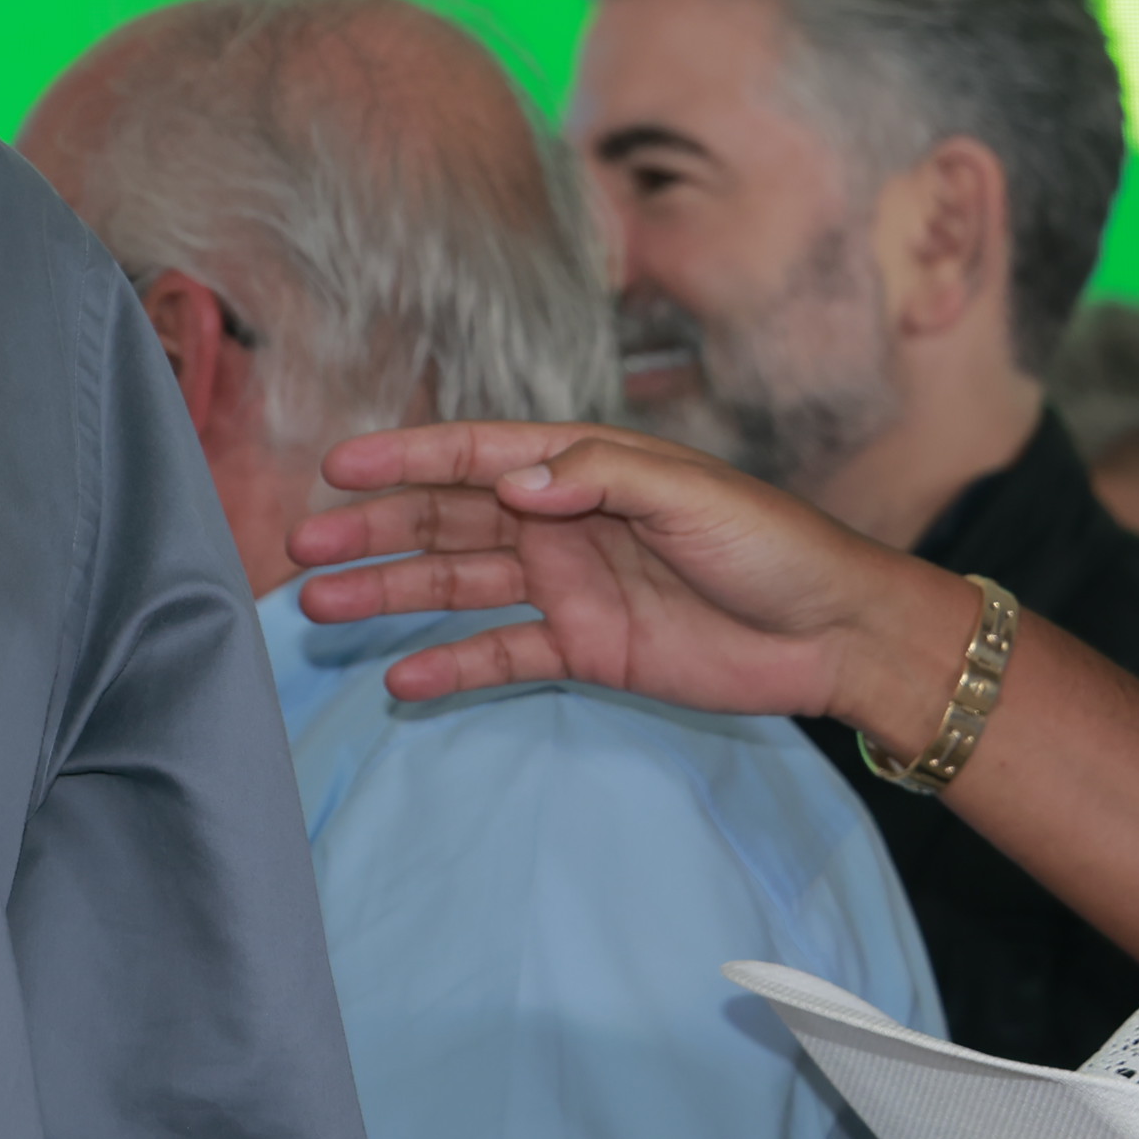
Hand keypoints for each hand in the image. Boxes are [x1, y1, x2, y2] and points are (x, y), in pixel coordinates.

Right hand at [289, 420, 976, 750]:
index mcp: (579, 469)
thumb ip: (598, 478)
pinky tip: (401, 681)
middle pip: (444, 524)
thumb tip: (512, 484)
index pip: (472, 457)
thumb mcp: (691, 494)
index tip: (337, 469)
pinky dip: (451, 668)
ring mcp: (567, 586)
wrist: (838, 632)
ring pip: (455, 587)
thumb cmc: (774, 543)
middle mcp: (558, 522)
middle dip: (371, 532)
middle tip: (301, 548)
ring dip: (389, 595)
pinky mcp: (585, 648)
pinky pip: (501, 655)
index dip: (403, 459)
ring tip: (322, 609)